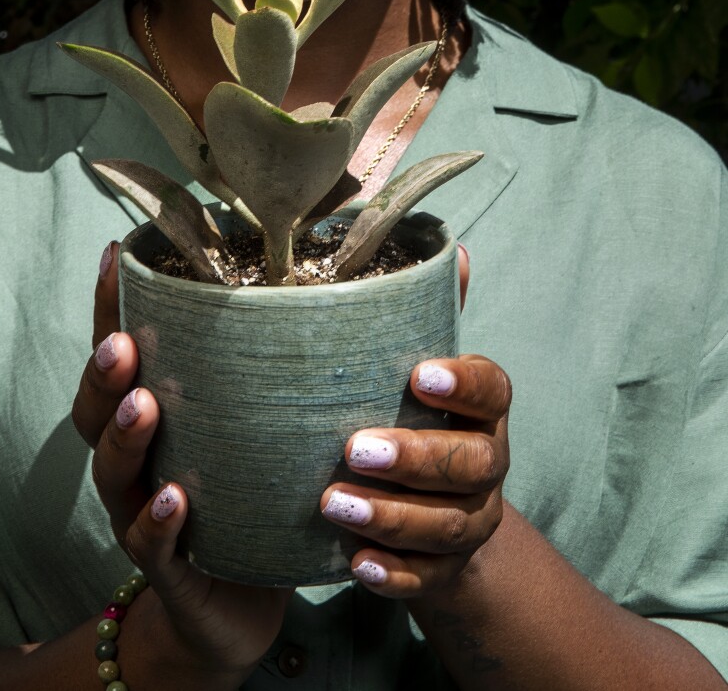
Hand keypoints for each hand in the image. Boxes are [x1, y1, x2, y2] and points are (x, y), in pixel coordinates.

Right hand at [71, 242, 291, 681]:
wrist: (236, 610)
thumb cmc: (252, 499)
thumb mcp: (260, 428)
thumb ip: (285, 366)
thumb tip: (369, 276)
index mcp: (153, 417)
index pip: (120, 354)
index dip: (110, 308)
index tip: (117, 256)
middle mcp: (135, 460)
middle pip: (96, 409)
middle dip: (104, 373)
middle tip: (122, 344)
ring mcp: (140, 513)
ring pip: (113, 472)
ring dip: (125, 436)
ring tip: (144, 405)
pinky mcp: (166, 568)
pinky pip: (150, 543)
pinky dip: (158, 520)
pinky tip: (174, 499)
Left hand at [319, 244, 511, 597]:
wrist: (437, 517)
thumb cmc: (416, 418)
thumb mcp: (425, 368)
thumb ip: (433, 314)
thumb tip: (452, 248)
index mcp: (485, 410)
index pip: (494, 390)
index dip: (462, 385)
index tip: (418, 375)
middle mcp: (488, 464)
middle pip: (471, 464)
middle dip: (415, 457)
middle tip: (354, 448)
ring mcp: (472, 520)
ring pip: (448, 524)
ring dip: (392, 515)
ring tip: (333, 504)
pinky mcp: (447, 570)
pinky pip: (429, 578)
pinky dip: (395, 574)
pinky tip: (356, 563)